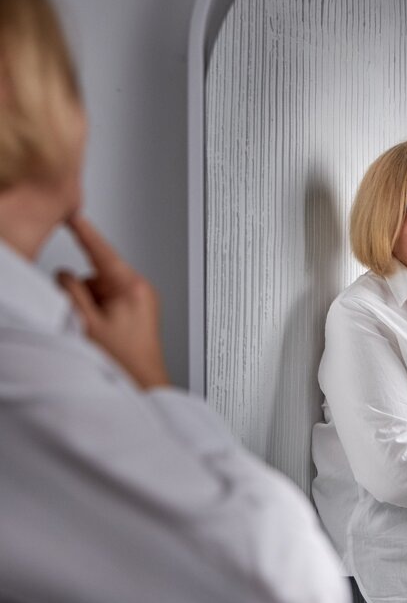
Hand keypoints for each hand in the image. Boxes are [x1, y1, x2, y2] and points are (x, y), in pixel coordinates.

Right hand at [57, 215, 169, 388]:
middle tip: (84, 320)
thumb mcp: (86, 323)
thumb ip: (71, 291)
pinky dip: (98, 316)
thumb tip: (64, 274)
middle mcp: (141, 291)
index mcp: (131, 287)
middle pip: (96, 275)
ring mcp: (142, 303)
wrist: (146, 389)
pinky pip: (109, 304)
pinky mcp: (139, 315)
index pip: (101, 250)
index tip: (71, 213)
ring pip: (100, 291)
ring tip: (97, 334)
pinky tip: (102, 336)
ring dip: (90, 308)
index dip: (83, 231)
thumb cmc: (125, 364)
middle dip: (82, 293)